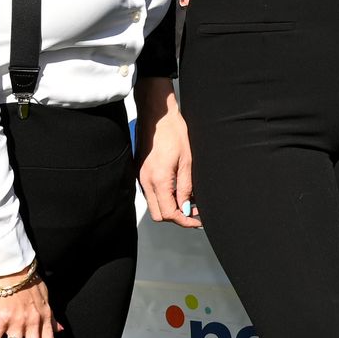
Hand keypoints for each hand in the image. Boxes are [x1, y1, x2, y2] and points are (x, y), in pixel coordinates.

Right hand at [135, 78, 200, 227]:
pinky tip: (178, 191)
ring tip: (190, 201)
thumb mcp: (187, 161)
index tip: (198, 221)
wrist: (157, 116)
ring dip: (170, 208)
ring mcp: (140, 178)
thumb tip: (187, 208)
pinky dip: (164, 197)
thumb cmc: (173, 133)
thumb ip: (186, 187)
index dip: (184, 220)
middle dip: (177, 217)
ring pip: (154, 205)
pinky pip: (151, 193)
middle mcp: (145, 182)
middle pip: (159, 214)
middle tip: (196, 213)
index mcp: (157, 180)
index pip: (169, 213)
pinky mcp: (140, 172)